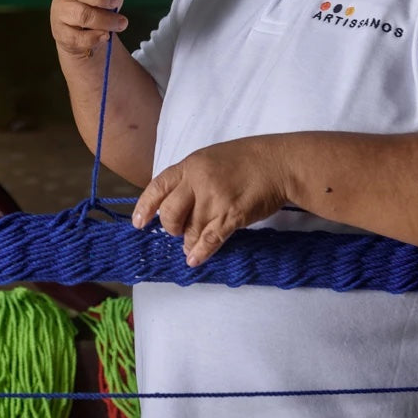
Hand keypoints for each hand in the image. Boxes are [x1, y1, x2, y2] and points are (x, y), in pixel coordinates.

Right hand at [50, 0, 140, 59]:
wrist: (80, 39)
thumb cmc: (94, 7)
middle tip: (117, 1)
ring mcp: (61, 12)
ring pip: (81, 14)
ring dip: (106, 20)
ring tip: (122, 23)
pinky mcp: (62, 34)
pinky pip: (78, 36)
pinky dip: (95, 37)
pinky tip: (105, 36)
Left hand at [132, 137, 290, 266]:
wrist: (279, 163)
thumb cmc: (247, 159)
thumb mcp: (211, 158)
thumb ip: (192, 177)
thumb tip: (177, 202)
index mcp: (191, 164)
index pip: (158, 187)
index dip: (145, 206)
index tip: (138, 222)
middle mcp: (198, 181)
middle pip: (171, 213)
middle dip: (171, 228)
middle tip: (178, 232)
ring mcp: (215, 198)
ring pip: (190, 229)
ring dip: (189, 242)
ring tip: (191, 247)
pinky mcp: (232, 215)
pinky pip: (209, 239)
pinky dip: (200, 252)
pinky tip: (195, 259)